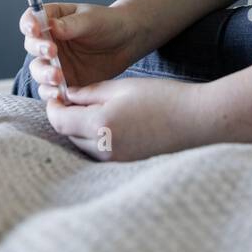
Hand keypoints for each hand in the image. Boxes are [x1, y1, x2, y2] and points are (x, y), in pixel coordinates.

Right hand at [20, 1, 143, 92]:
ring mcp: (54, 63)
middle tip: (52, 52)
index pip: (30, 20)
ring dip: (44, 74)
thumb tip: (51, 26)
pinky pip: (51, 89)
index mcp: (51, 20)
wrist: (126, 43)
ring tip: (58, 76)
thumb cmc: (108, 23)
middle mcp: (48, 42)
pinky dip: (52, 93)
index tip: (35, 30)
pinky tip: (61, 94)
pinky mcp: (63, 81)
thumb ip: (71, 24)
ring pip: (38, 70)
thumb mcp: (91, 19)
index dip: (28, 24)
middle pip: (32, 47)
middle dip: (39, 50)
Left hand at [43, 74, 204, 162]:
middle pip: (68, 135)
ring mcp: (115, 160)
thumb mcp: (122, 87)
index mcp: (99, 125)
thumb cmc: (162, 98)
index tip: (57, 95)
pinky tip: (109, 124)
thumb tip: (67, 95)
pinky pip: (99, 153)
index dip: (54, 107)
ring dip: (80, 130)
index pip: (59, 121)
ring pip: (82, 146)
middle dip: (66, 118)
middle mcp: (103, 148)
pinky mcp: (126, 164)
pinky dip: (95, 139)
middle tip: (73, 99)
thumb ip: (90, 92)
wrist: (197, 120)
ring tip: (93, 110)